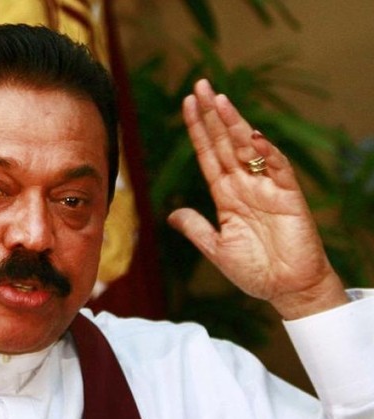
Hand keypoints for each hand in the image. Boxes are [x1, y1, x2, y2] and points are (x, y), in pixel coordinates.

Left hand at [168, 79, 346, 318]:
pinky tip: (254, 136)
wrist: (287, 290)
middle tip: (200, 86)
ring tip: (219, 101)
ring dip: (235, 124)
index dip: (197, 130)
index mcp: (227, 195)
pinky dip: (267, 152)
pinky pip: (278, 169)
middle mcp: (245, 185)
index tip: (186, 105)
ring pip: (249, 149)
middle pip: (226, 143)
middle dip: (212, 115)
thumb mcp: (216, 248)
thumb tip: (171, 213)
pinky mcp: (289, 197)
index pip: (208, 154)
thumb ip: (196, 228)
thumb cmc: (255, 271)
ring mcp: (267, 188)